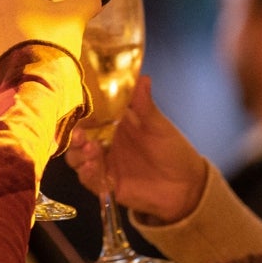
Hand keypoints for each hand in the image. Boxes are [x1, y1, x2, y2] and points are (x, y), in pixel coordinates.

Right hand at [65, 76, 206, 223]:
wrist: (187, 184)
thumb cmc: (173, 150)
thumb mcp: (159, 126)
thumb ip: (145, 106)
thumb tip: (143, 78)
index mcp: (115, 125)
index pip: (89, 116)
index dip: (79, 113)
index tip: (76, 109)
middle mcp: (105, 143)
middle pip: (78, 138)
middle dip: (74, 136)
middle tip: (79, 134)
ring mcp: (105, 164)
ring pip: (78, 158)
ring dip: (79, 154)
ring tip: (90, 150)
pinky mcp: (107, 184)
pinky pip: (89, 180)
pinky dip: (87, 174)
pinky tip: (91, 167)